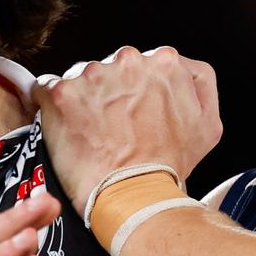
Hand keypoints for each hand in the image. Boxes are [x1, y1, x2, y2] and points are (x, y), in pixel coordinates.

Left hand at [31, 46, 222, 212]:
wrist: (132, 194)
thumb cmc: (166, 166)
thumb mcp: (208, 125)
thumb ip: (200, 85)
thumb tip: (182, 70)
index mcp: (165, 62)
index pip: (144, 64)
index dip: (137, 90)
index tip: (131, 110)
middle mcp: (128, 60)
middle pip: (112, 67)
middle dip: (110, 91)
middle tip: (112, 125)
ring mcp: (92, 74)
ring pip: (82, 77)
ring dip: (83, 99)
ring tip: (90, 131)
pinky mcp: (61, 92)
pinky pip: (48, 88)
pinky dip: (53, 106)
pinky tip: (66, 127)